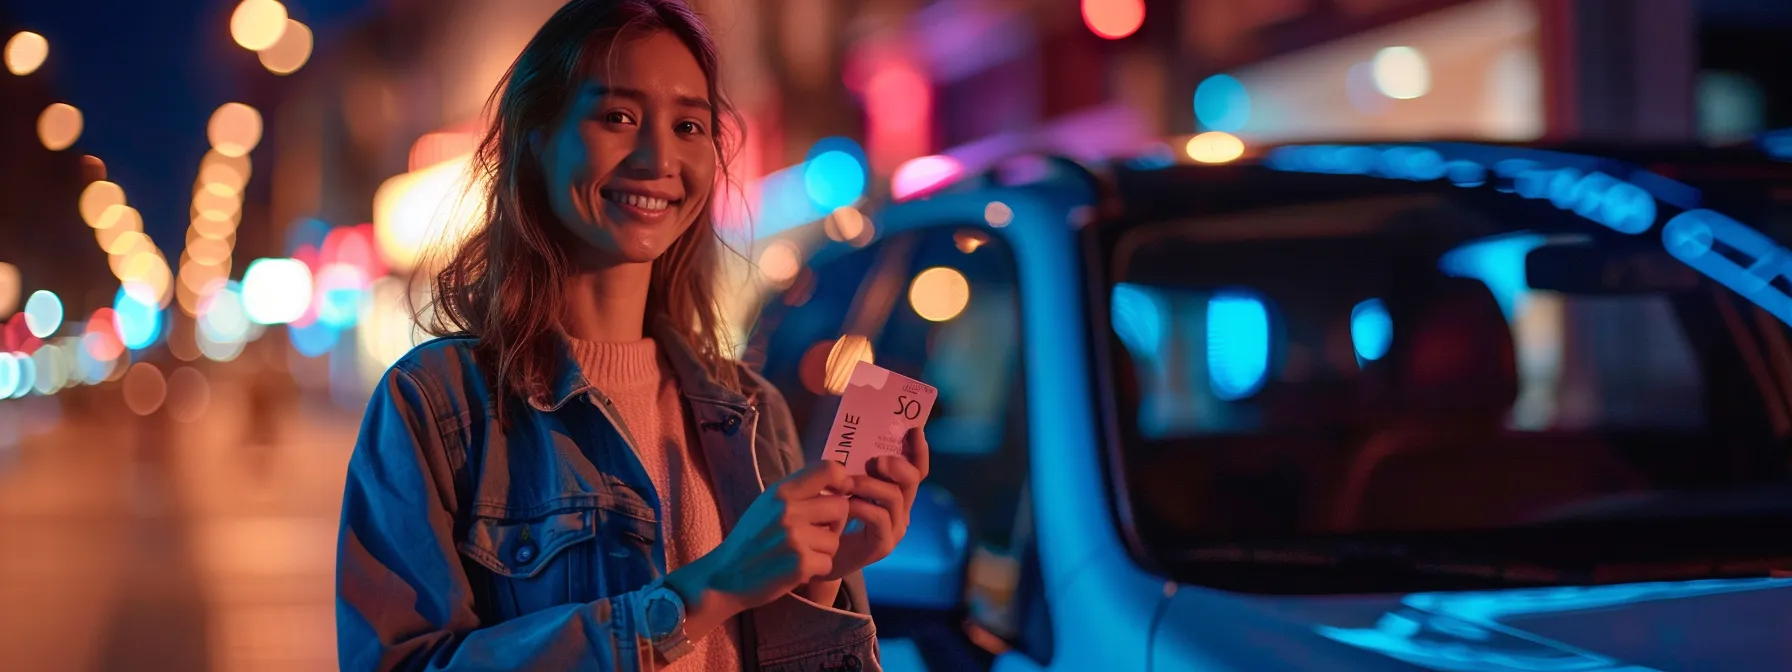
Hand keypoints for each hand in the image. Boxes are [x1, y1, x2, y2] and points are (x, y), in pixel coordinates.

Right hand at [666, 461, 851, 637]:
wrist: (724, 576)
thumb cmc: (750, 540)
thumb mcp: (767, 505)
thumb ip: (798, 492)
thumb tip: (838, 480)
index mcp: (782, 492)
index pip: (829, 470)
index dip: (842, 482)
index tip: (839, 495)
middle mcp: (788, 510)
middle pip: (841, 507)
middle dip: (834, 524)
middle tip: (817, 534)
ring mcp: (795, 538)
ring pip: (835, 540)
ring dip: (822, 551)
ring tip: (799, 554)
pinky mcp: (800, 564)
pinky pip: (828, 563)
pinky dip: (816, 570)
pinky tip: (796, 569)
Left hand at [824, 428, 930, 580]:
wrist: (815, 555)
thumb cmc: (828, 515)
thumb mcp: (841, 485)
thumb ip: (851, 466)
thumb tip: (851, 435)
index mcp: (896, 493)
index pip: (917, 470)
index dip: (919, 450)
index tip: (914, 430)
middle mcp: (902, 510)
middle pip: (912, 480)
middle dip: (895, 465)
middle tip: (873, 461)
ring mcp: (895, 529)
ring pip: (895, 498)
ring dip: (870, 485)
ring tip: (848, 482)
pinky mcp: (883, 545)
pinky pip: (879, 518)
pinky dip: (862, 507)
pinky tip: (845, 504)